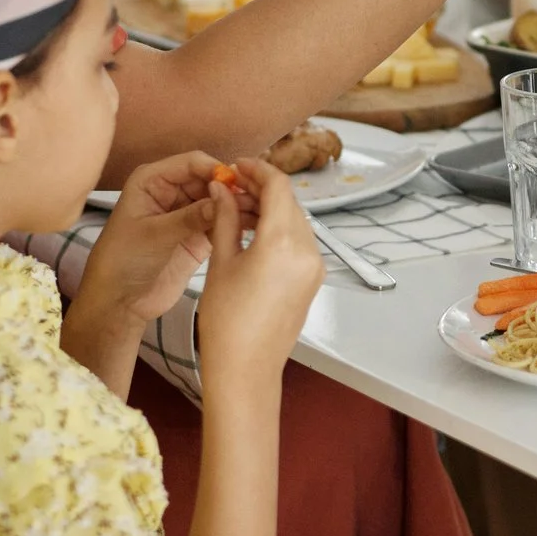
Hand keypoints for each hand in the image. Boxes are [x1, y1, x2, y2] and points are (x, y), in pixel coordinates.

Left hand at [76, 151, 253, 324]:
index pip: (191, 163)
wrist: (120, 302)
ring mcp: (186, 214)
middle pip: (210, 180)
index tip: (236, 183)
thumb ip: (190, 217)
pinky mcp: (198, 235)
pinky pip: (221, 222)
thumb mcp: (155, 235)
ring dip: (237, 206)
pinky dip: (236, 223)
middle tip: (256, 199)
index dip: (215, 170)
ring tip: (260, 213)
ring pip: (219, 201)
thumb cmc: (122, 261)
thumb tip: (223, 200)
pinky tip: (253, 226)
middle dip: (231, 188)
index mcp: (152, 181)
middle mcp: (171, 192)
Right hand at [193, 160, 323, 387]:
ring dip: (271, 208)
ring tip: (238, 208)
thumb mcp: (221, 263)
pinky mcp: (313, 279)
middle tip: (231, 186)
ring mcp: (315, 266)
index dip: (257, 170)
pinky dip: (279, 229)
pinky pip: (299, 241)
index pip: (278, 187)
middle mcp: (308, 251)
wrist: (246, 368)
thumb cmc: (226, 320)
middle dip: (262, 189)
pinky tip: (254, 230)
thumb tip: (222, 189)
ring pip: (296, 220)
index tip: (236, 166)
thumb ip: (225, 219)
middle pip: (289, 202)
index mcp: (283, 243)